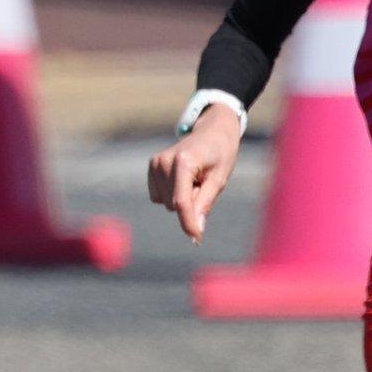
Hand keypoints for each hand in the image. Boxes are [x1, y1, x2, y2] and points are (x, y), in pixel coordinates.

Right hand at [150, 109, 243, 239]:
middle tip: (204, 182)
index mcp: (183, 162)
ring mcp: (155, 164)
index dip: (188, 223)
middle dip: (192, 202)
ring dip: (183, 198)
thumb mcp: (219, 179)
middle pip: (175, 205)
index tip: (196, 239)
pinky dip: (173, 194)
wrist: (212, 132)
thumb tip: (196, 230)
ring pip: (167, 203)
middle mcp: (164, 162)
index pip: (182, 201)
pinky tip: (184, 179)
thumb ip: (205, 203)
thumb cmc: (220, 155)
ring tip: (195, 178)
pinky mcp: (151, 168)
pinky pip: (160, 197)